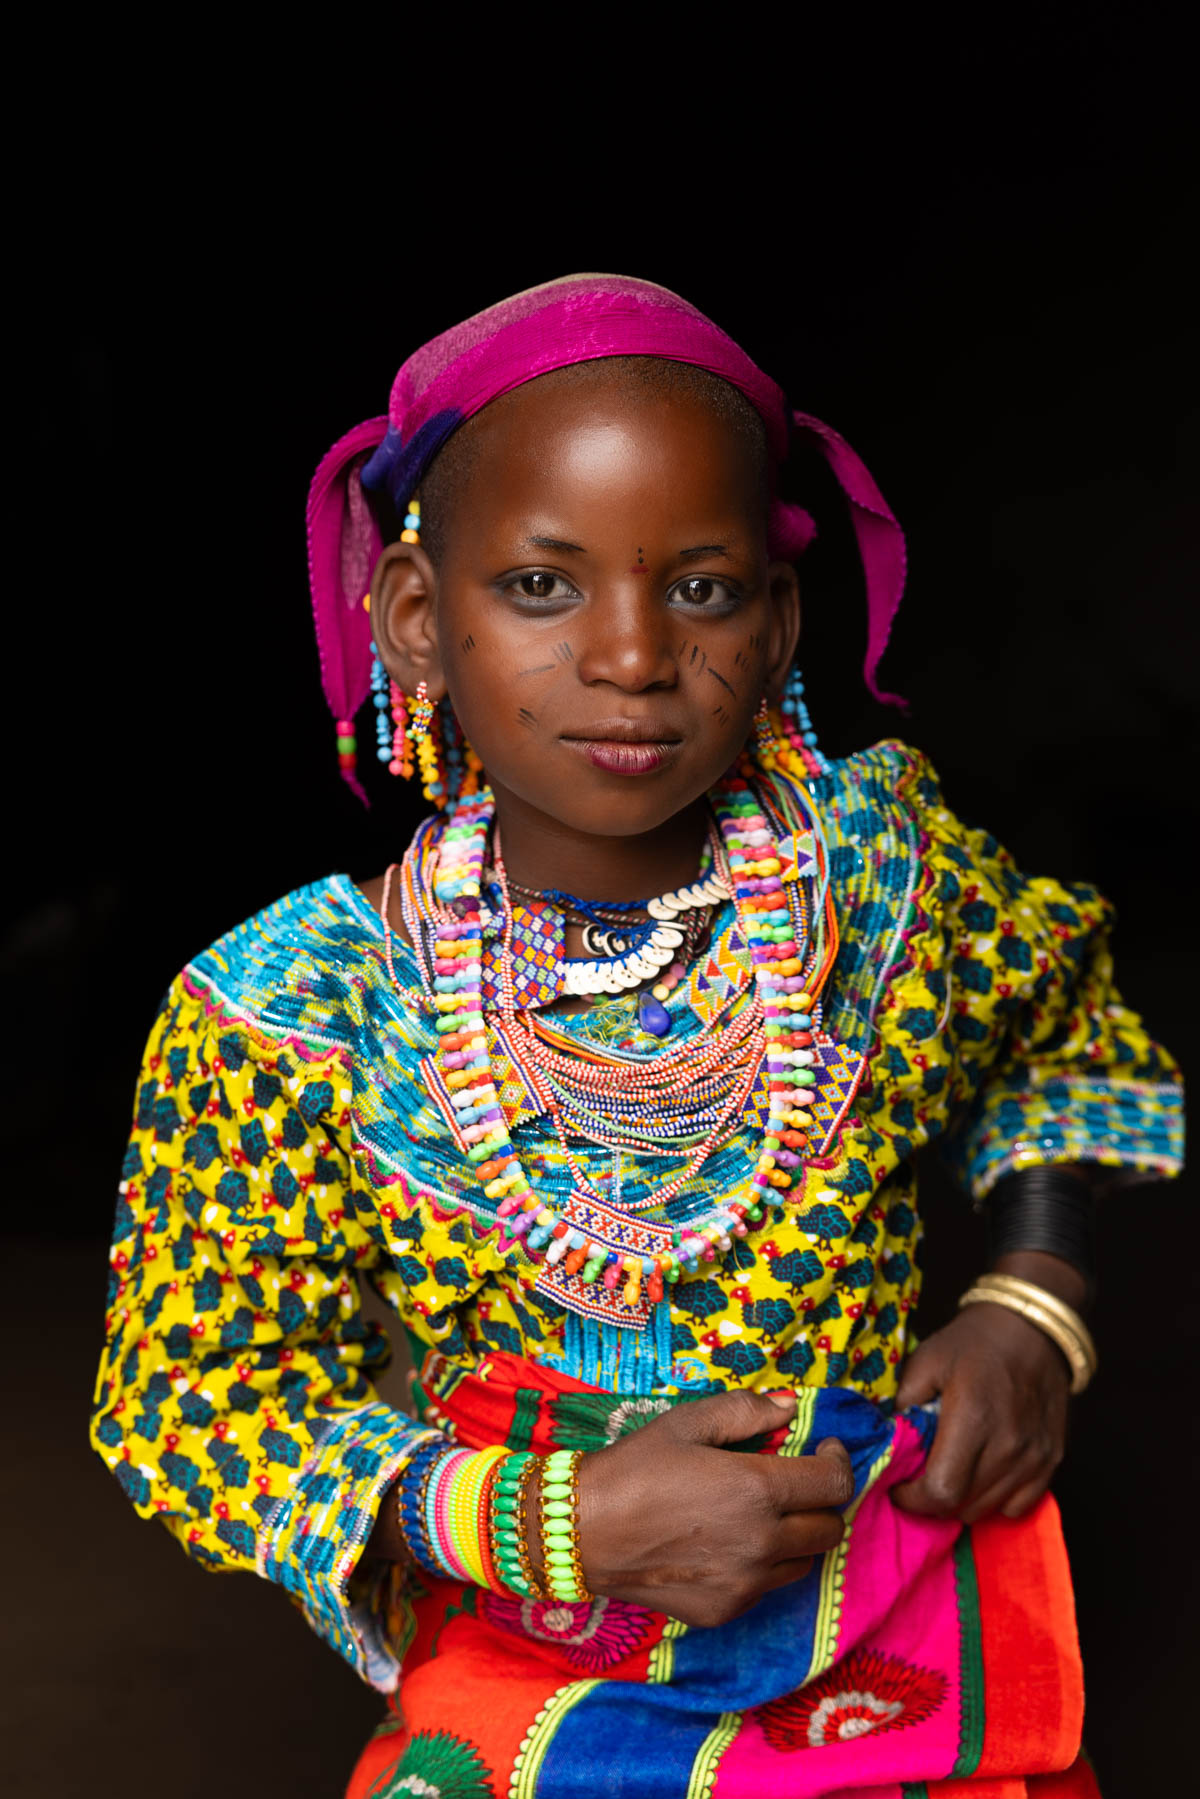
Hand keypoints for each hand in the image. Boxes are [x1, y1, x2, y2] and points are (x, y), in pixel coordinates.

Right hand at [552, 1390, 853, 1628]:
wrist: (583, 1531)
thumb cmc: (634, 1467)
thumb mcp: (688, 1422)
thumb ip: (746, 1410)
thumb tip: (791, 1406)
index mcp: (758, 1490)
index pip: (834, 1482)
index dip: (840, 1461)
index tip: (827, 1449)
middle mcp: (762, 1543)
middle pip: (830, 1528)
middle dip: (823, 1500)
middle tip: (798, 1482)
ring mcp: (745, 1584)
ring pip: (804, 1561)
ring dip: (797, 1535)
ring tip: (763, 1513)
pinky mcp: (726, 1610)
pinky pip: (766, 1587)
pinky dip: (763, 1564)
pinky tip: (729, 1542)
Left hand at [891, 1301, 1069, 1523]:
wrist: (1031, 1327)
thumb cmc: (973, 1342)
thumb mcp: (926, 1359)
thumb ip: (904, 1402)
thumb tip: (890, 1441)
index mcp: (973, 1418)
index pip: (942, 1490)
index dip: (913, 1499)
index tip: (899, 1487)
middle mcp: (1008, 1445)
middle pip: (963, 1505)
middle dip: (933, 1500)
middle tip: (920, 1478)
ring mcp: (1034, 1456)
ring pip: (988, 1509)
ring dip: (962, 1500)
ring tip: (950, 1472)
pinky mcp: (1052, 1460)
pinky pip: (1018, 1506)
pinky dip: (995, 1499)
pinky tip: (982, 1474)